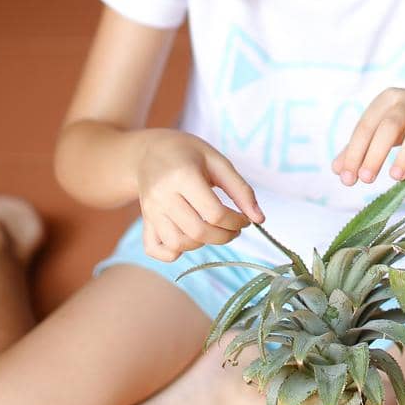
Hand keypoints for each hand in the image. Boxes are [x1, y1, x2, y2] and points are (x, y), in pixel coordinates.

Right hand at [135, 129, 264, 262]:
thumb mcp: (217, 161)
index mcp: (182, 176)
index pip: (214, 213)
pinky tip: (189, 239)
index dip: (236, 221)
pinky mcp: (145, 221)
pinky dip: (174, 253)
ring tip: (213, 230)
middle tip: (234, 229)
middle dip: (224, 236)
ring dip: (203, 244)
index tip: (244, 219)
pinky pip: (156, 250)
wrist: (150, 151)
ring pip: (178, 244)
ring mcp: (150, 211)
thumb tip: (259, 219)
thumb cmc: (188, 153)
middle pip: (198, 232)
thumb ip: (240, 189)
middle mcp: (162, 196)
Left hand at [330, 88, 404, 186]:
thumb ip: (360, 148)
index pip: (366, 126)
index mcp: (388, 99)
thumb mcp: (383, 131)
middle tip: (366, 179)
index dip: (355, 152)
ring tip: (395, 177)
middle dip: (376, 152)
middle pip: (390, 125)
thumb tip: (338, 171)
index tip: (347, 178)